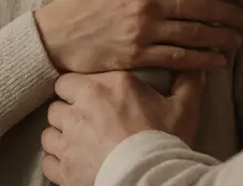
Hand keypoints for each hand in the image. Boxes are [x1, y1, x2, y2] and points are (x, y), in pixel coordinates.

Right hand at [35, 0, 242, 72]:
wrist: (54, 34)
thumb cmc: (81, 0)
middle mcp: (149, 4)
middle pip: (201, 6)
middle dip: (228, 11)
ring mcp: (145, 31)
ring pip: (194, 34)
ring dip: (221, 37)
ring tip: (237, 40)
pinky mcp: (139, 56)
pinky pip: (178, 58)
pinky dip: (202, 60)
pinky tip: (218, 62)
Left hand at [42, 71, 204, 185]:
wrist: (151, 179)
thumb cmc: (166, 141)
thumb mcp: (184, 108)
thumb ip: (187, 83)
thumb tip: (194, 68)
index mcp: (107, 86)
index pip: (70, 79)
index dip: (76, 89)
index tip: (87, 97)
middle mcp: (81, 109)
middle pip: (56, 105)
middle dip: (67, 112)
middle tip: (84, 121)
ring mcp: (69, 141)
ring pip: (49, 132)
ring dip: (60, 137)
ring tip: (77, 143)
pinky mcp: (65, 169)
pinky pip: (48, 161)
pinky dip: (57, 162)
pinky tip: (72, 163)